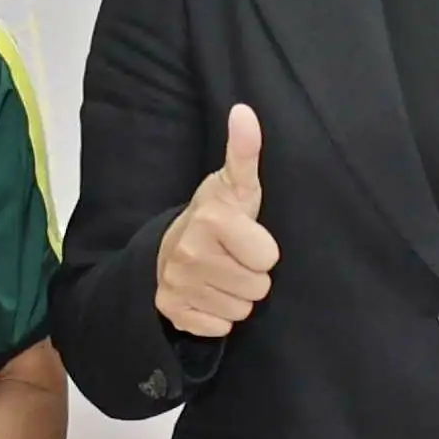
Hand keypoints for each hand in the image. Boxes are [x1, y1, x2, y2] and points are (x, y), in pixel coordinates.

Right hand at [157, 103, 279, 336]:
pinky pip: (217, 328)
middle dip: (250, 275)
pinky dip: (216, 315)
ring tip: (220, 273)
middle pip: (257, 289)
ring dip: (235, 296)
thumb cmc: (215, 215)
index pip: (269, 259)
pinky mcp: (172, 311)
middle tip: (232, 257)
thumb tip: (245, 111)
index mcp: (211, 221)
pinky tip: (207, 292)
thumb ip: (245, 151)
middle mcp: (189, 254)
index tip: (245, 238)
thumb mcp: (234, 184)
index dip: (263, 250)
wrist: (169, 245)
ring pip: (239, 311)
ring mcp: (177, 285)